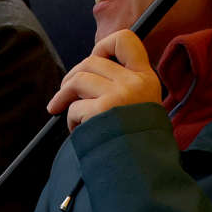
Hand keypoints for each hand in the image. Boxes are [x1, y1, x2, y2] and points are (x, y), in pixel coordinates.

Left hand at [45, 29, 160, 131]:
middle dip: (71, 77)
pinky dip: (71, 121)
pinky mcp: (104, 112)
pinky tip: (81, 132)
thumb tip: (85, 70)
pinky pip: (74, 108)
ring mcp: (120, 96)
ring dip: (65, 98)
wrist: (146, 173)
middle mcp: (135, 82)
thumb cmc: (137, 140)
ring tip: (70, 115)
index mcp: (146, 77)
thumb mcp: (140, 104)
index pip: (126, 38)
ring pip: (78, 80)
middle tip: (66, 94)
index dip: (103, 44)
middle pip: (90, 60)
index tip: (95, 58)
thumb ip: (121, 84)